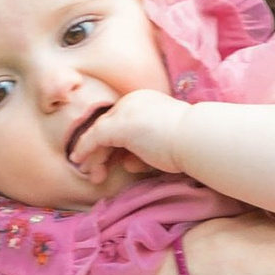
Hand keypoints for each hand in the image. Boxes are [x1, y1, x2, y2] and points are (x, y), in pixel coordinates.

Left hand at [69, 86, 189, 181]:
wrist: (196, 139)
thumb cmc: (187, 145)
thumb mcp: (161, 147)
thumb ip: (142, 152)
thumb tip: (127, 162)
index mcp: (145, 102)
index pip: (121, 122)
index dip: (112, 143)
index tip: (110, 161)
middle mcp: (132, 101)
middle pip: (107, 125)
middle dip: (100, 150)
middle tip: (95, 171)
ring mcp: (125, 111)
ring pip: (99, 132)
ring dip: (92, 154)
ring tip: (89, 173)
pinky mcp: (119, 126)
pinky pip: (94, 137)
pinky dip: (85, 149)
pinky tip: (78, 160)